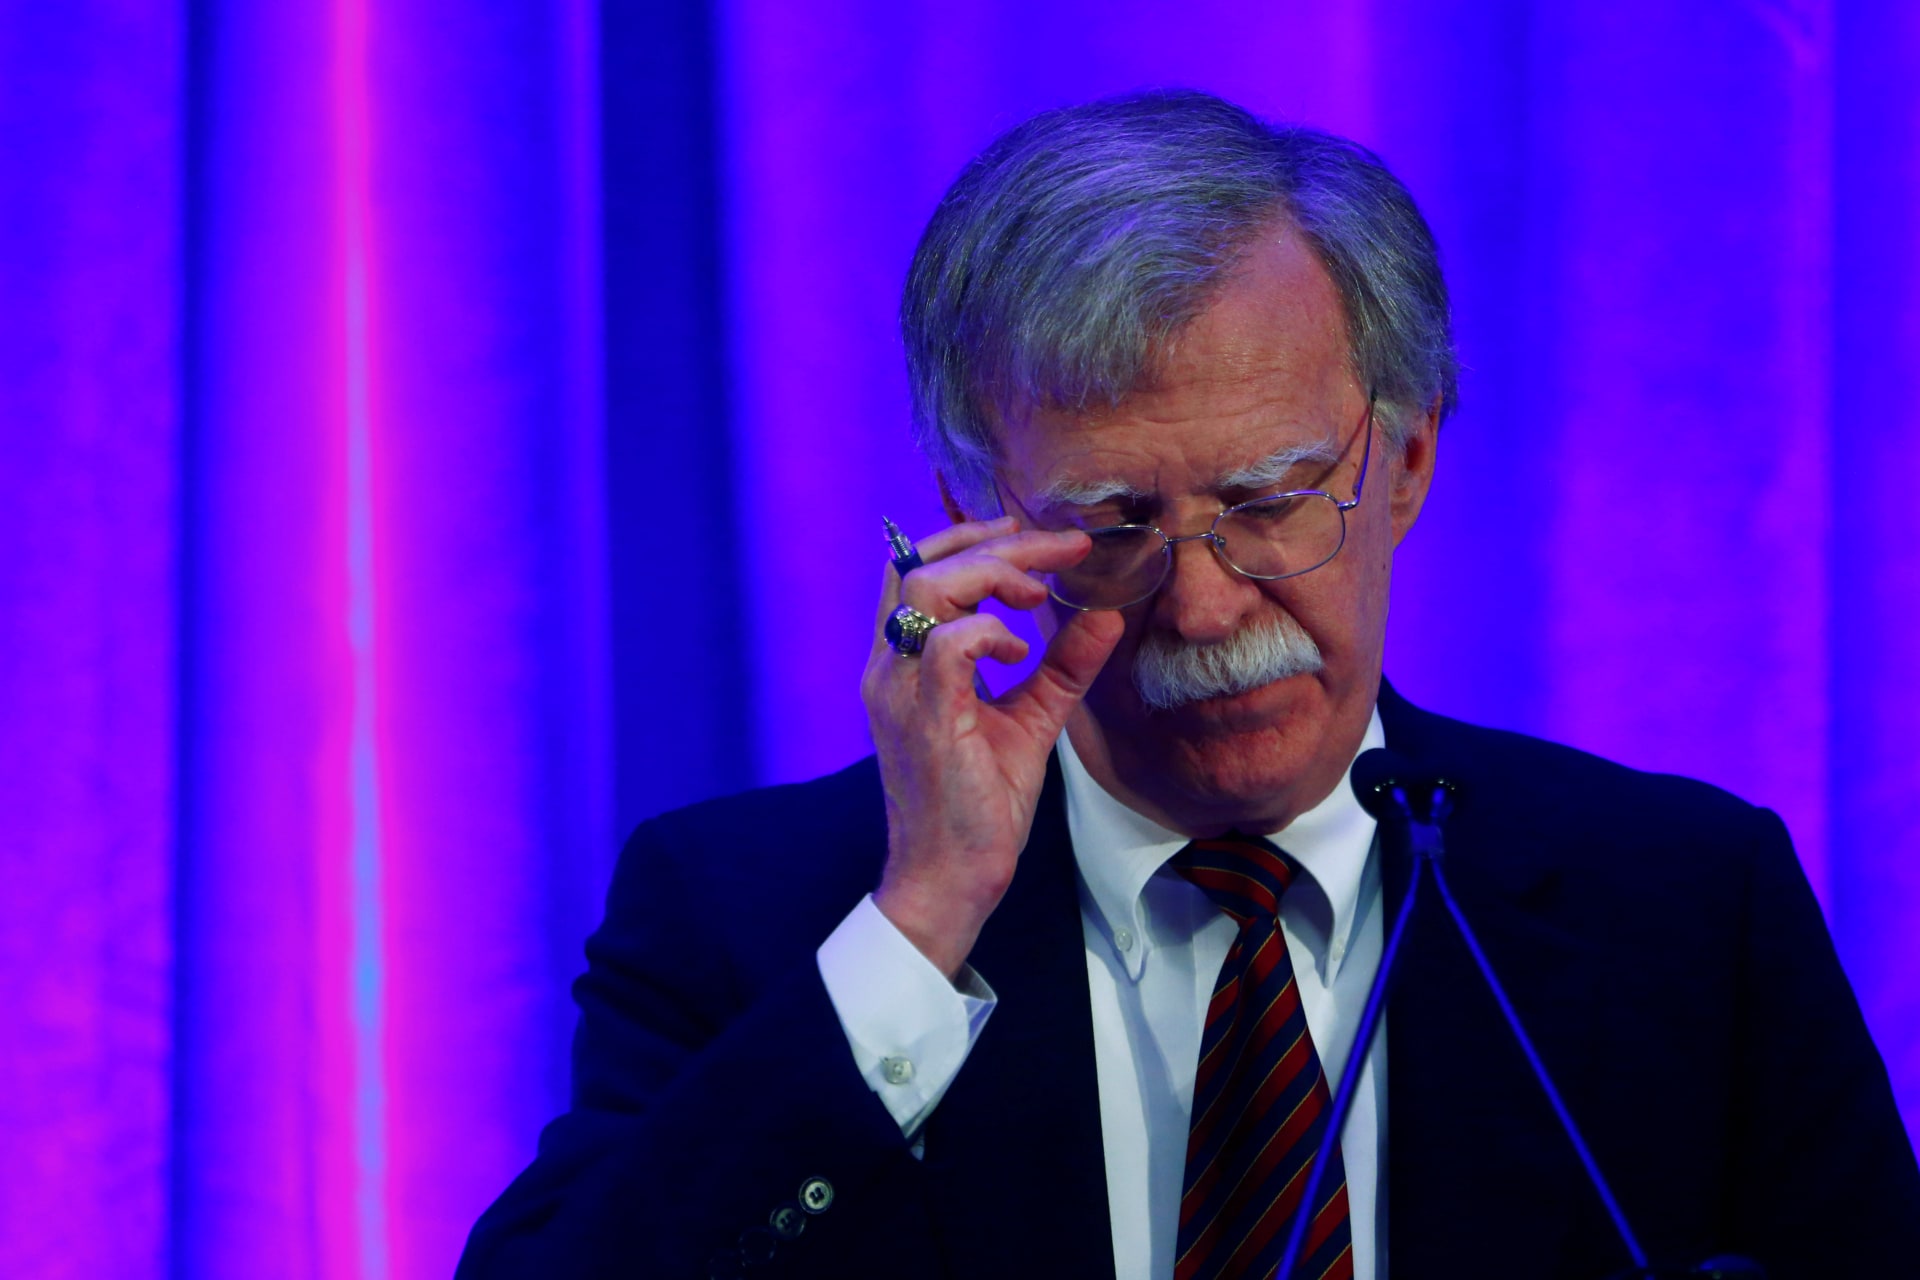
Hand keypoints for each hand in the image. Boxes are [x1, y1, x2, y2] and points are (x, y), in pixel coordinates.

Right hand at [862, 516, 1124, 977]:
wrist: (952, 876)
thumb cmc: (980, 804)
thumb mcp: (1030, 719)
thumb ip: (1061, 666)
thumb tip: (1106, 614)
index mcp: (903, 661)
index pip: (915, 568)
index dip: (973, 540)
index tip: (1036, 538)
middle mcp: (889, 667)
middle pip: (920, 563)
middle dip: (995, 545)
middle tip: (1059, 549)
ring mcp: (898, 689)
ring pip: (924, 588)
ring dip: (992, 575)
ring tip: (1039, 593)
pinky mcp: (924, 716)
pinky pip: (947, 644)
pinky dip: (990, 632)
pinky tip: (1021, 652)